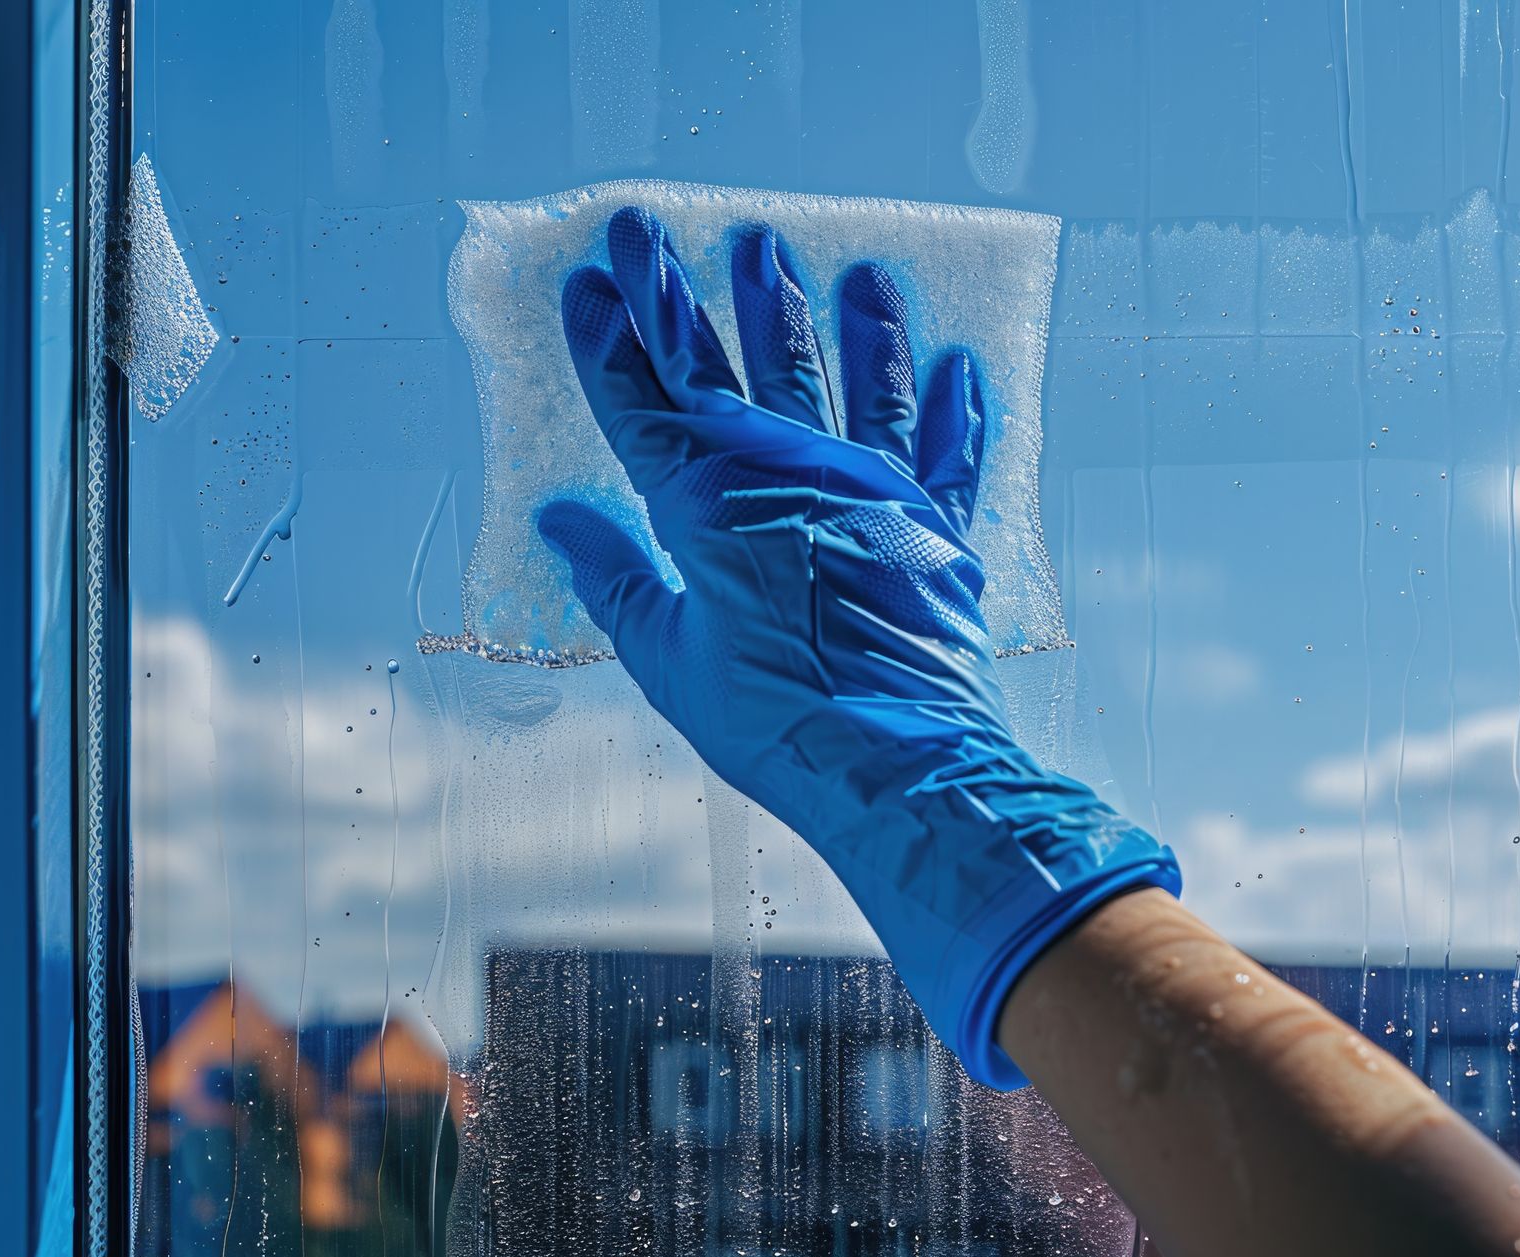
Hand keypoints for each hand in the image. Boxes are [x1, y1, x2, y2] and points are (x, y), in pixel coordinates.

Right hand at [537, 207, 1178, 1086]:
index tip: (588, 280)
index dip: (610, 341)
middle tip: (656, 227)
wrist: (897, 766)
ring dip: (834, 318)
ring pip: (849, 379)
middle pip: (730, 365)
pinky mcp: (938, 525)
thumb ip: (617, 579)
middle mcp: (792, 475)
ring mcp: (873, 491)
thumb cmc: (775, 723)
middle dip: (684, 292)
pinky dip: (958, 408)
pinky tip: (960, 360)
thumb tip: (559, 519)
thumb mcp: (670, 660)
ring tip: (823, 258)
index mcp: (711, 507)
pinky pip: (952, 451)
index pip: (644, 403)